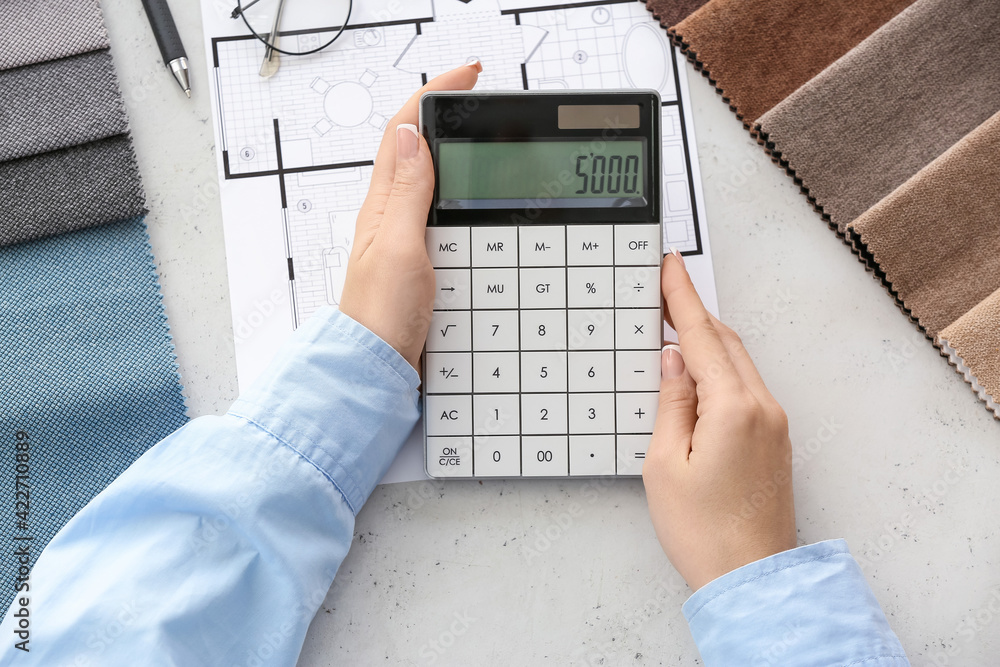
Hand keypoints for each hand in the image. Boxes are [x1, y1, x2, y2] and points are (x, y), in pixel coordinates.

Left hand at [339, 62, 481, 374]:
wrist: (379, 369)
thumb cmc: (380, 315)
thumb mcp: (398, 246)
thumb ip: (406, 192)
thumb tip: (408, 133)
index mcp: (384, 204)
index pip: (403, 132)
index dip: (434, 95)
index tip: (469, 74)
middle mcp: (393, 215)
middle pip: (416, 149)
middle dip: (446, 113)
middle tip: (480, 96)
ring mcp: (408, 238)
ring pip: (431, 181)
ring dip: (453, 150)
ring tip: (482, 133)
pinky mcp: (424, 263)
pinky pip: (441, 215)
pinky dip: (460, 194)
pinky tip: (476, 198)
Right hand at [643, 252, 796, 590]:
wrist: (752, 580)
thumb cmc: (705, 533)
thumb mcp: (665, 465)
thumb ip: (671, 403)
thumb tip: (673, 361)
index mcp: (734, 408)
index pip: (702, 336)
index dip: (682, 298)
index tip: (670, 265)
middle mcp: (763, 408)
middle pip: (726, 342)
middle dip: (695, 313)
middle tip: (665, 291)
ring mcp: (774, 424)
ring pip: (738, 363)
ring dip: (707, 341)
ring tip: (674, 330)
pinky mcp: (774, 441)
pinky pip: (745, 387)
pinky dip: (720, 370)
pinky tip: (697, 376)